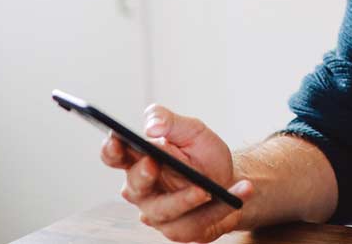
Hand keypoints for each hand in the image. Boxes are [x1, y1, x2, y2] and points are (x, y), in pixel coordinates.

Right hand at [100, 104, 254, 242]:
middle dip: (142, 175)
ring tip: (206, 189)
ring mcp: (159, 213)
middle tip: (154, 163)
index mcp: (139, 160)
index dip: (111, 149)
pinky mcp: (181, 230)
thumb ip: (170, 122)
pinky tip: (240, 192)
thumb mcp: (192, 130)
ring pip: (164, 211)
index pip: (114, 156)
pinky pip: (196, 223)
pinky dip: (220, 209)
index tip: (117, 139)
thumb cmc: (202, 155)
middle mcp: (142, 190)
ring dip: (185, 199)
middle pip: (134, 187)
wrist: (229, 179)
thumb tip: (151, 126)